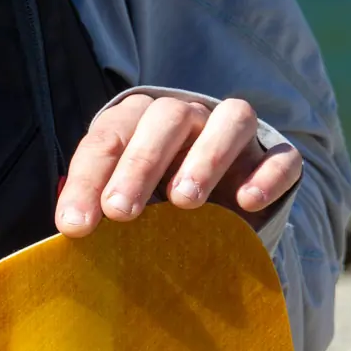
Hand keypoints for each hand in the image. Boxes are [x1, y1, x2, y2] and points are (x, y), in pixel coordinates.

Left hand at [55, 93, 301, 237]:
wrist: (216, 215)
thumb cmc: (149, 209)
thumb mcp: (117, 208)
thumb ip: (95, 212)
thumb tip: (69, 231)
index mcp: (137, 124)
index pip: (108, 139)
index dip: (88, 180)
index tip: (76, 226)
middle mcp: (187, 118)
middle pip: (166, 118)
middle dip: (140, 164)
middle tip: (121, 212)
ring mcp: (234, 136)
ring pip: (230, 119)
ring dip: (206, 156)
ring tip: (185, 201)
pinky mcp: (274, 159)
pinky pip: (280, 156)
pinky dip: (267, 174)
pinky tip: (247, 202)